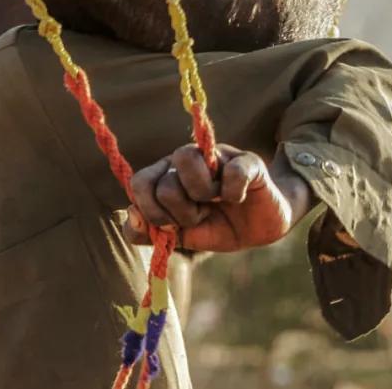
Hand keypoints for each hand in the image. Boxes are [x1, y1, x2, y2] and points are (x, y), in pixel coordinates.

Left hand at [123, 143, 312, 251]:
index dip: (151, 211)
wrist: (261, 227)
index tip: (171, 227)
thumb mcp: (181, 235)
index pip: (139, 183)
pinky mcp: (244, 160)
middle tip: (200, 215)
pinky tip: (239, 197)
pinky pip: (230, 171)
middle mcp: (184, 160)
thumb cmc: (217, 226)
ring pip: (186, 160)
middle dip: (181, 213)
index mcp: (164, 176)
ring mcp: (213, 156)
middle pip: (164, 182)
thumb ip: (149, 231)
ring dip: (202, 196)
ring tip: (215, 203)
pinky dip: (234, 193)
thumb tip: (131, 216)